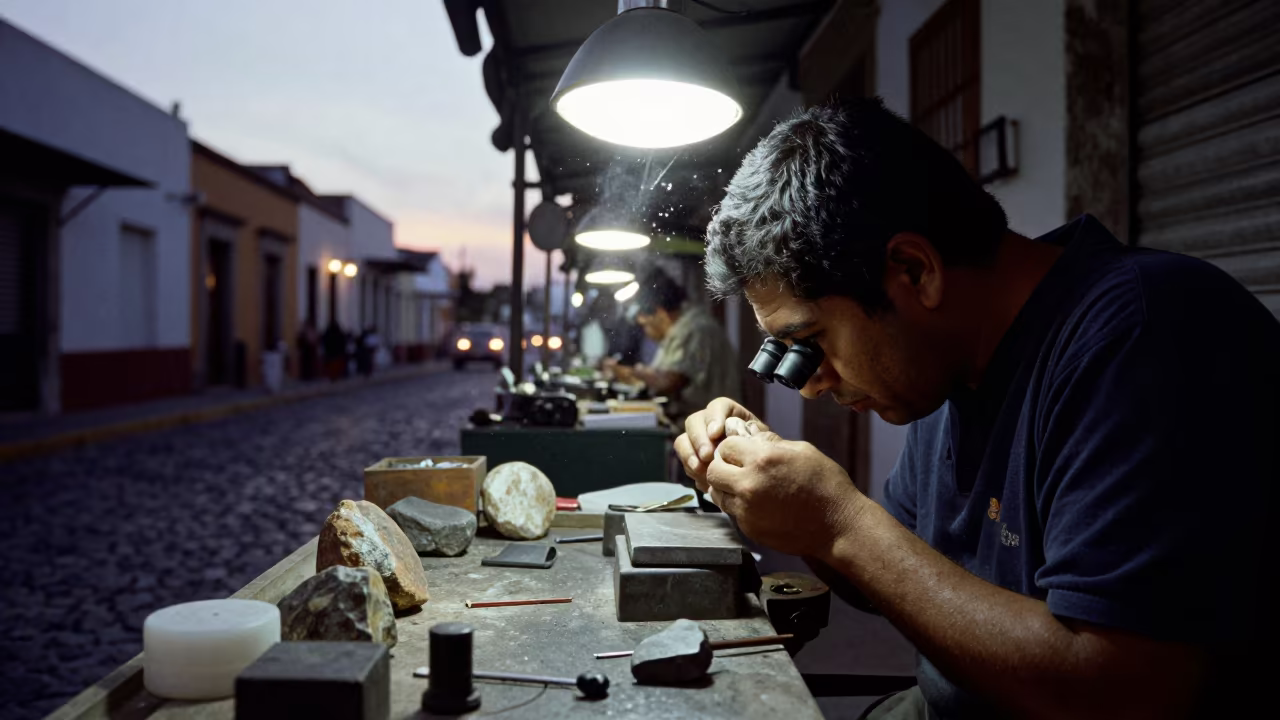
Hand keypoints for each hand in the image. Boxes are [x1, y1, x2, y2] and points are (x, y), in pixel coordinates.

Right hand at [674, 397, 767, 490]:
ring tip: (702, 471)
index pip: (718, 406)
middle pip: (694, 421)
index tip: (716, 433)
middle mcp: (710, 423)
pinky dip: (691, 470)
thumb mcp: (765, 443)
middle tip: (707, 456)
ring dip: (690, 455)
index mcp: (730, 414)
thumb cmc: (764, 455)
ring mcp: (699, 441)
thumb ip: (754, 437)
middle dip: (699, 439)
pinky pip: (684, 460)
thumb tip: (741, 437)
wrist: (758, 475)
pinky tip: (704, 480)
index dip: (714, 418)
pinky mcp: (693, 458)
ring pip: (683, 440)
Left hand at [705, 433, 866, 557]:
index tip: (742, 452)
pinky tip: (758, 503)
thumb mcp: (802, 451)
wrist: (838, 526)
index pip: (726, 446)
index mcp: (762, 459)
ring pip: (717, 493)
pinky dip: (739, 506)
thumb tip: (750, 435)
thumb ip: (770, 442)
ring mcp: (747, 509)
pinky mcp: (749, 528)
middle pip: (713, 470)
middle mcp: (749, 483)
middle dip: (723, 466)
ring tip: (747, 487)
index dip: (733, 448)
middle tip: (738, 469)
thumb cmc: (826, 485)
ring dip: (727, 487)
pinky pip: (732, 512)